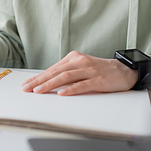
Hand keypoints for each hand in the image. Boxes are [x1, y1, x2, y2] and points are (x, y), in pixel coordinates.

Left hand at [21, 51, 137, 95]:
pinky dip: (71, 89)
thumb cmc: (100, 70)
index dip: (38, 77)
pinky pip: (82, 85)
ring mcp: (89, 70)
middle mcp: (79, 61)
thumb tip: (46, 82)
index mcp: (73, 58)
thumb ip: (66, 72)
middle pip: (55, 72)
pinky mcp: (98, 80)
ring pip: (65, 77)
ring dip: (50, 84)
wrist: (125, 70)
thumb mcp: (81, 67)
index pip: (52, 69)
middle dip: (39, 81)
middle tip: (27, 88)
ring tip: (39, 91)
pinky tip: (61, 93)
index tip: (26, 84)